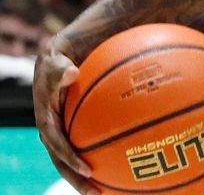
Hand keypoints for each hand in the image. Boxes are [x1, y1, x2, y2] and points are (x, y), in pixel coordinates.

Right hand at [34, 43, 97, 194]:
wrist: (61, 57)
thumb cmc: (60, 59)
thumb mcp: (54, 60)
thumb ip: (59, 68)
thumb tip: (70, 73)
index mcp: (45, 119)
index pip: (55, 144)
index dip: (68, 158)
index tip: (86, 170)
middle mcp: (53, 130)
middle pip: (63, 161)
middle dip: (77, 179)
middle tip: (95, 194)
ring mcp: (64, 131)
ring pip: (75, 158)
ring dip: (88, 177)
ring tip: (108, 192)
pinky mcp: (75, 129)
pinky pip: (88, 145)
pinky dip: (102, 156)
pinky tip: (123, 165)